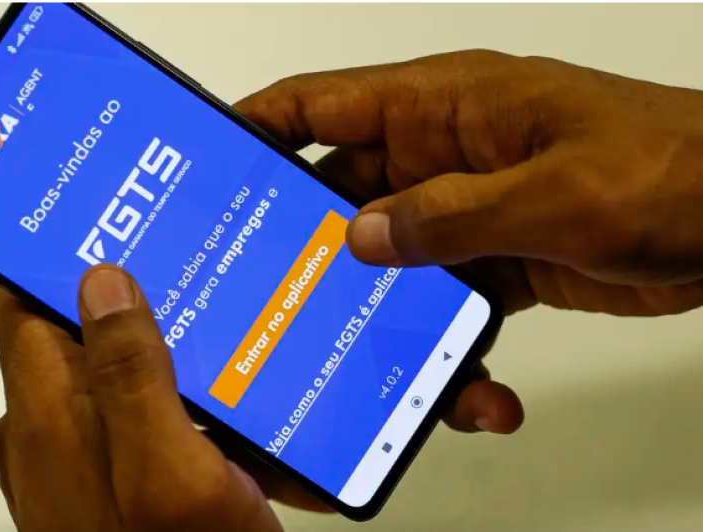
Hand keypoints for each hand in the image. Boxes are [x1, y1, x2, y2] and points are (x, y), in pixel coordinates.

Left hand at [0, 265, 329, 531]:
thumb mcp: (169, 477)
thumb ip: (131, 378)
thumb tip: (101, 284)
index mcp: (49, 420)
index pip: (25, 305)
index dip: (56, 252)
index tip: (106, 207)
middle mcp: (59, 435)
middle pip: (88, 332)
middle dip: (146, 293)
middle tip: (200, 253)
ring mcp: (95, 461)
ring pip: (134, 371)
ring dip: (185, 347)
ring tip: (240, 312)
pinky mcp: (131, 481)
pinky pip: (161, 416)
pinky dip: (201, 399)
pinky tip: (250, 395)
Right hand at [236, 50, 702, 316]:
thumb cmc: (675, 172)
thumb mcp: (555, 193)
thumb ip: (450, 216)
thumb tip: (360, 237)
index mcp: (448, 107)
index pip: (326, 105)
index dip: (261, 126)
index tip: (211, 163)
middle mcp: (447, 153)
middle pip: (347, 191)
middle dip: (308, 240)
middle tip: (266, 287)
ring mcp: (472, 207)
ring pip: (393, 256)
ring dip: (380, 305)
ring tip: (364, 354)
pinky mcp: (501, 256)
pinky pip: (446, 298)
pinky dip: (445, 340)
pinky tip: (464, 384)